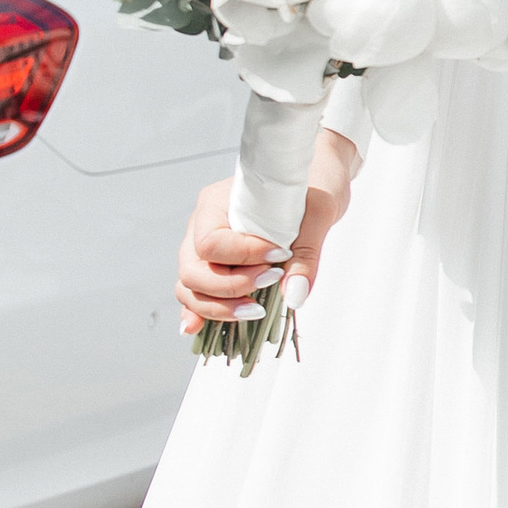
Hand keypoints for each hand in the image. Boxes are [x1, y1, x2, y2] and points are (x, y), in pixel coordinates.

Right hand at [174, 130, 357, 336]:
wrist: (312, 178)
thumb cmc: (311, 184)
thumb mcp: (318, 211)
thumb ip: (305, 252)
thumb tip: (294, 295)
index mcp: (217, 202)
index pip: (211, 242)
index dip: (242, 258)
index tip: (278, 257)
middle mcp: (202, 223)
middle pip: (192, 269)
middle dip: (229, 287)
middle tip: (270, 282)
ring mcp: (203, 245)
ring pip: (190, 285)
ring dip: (217, 306)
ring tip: (255, 310)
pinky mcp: (215, 264)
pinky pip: (196, 291)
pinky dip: (199, 311)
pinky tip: (198, 329)